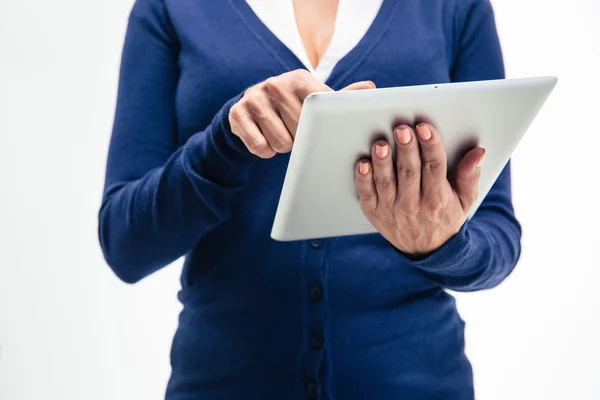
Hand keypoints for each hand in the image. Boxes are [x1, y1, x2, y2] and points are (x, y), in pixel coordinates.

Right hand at [229, 69, 374, 157]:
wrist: (251, 105)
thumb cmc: (292, 105)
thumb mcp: (314, 98)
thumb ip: (340, 97)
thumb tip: (370, 89)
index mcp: (299, 78)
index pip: (318, 111)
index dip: (319, 129)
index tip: (318, 133)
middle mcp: (275, 84)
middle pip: (300, 131)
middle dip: (300, 141)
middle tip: (295, 134)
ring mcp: (254, 98)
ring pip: (280, 142)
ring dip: (282, 147)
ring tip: (281, 136)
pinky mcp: (237, 114)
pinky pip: (259, 147)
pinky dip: (265, 151)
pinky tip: (265, 140)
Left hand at [355, 123, 485, 257]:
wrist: (426, 250)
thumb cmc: (445, 218)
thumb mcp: (465, 200)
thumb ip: (470, 175)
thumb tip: (478, 152)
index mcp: (437, 199)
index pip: (435, 168)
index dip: (431, 146)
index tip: (425, 128)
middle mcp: (413, 205)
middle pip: (409, 172)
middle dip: (406, 149)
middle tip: (402, 129)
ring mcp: (391, 209)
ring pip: (386, 182)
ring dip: (382, 163)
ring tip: (381, 145)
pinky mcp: (374, 212)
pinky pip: (367, 195)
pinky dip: (363, 180)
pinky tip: (363, 164)